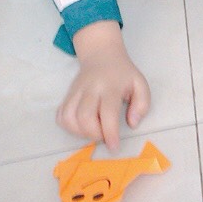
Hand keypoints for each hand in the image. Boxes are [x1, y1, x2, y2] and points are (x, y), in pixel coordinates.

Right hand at [56, 22, 150, 150]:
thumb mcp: (140, 84)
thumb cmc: (123, 73)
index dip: (110, 133)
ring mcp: (76, 92)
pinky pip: (61, 115)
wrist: (101, 55)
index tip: (114, 147)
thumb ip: (142, 104)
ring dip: (80, 132)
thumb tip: (132, 123)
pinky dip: (68, 126)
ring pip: (69, 117)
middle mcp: (90, 89)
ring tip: (93, 131)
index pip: (108, 113)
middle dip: (94, 134)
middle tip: (104, 135)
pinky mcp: (67, 95)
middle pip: (84, 117)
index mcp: (110, 87)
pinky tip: (81, 125)